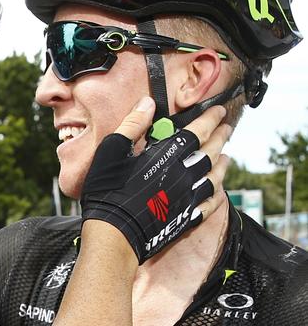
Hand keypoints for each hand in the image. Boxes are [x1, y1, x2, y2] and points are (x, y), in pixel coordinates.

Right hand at [81, 97, 230, 262]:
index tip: (218, 111)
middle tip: (227, 128)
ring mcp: (188, 198)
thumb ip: (133, 125)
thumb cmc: (108, 189)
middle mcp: (184, 175)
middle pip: (210, 152)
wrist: (114, 233)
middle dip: (220, 138)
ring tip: (227, 156)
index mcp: (168, 156)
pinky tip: (219, 190)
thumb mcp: (112, 150)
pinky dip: (217, 193)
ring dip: (222, 164)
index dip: (209, 120)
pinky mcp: (186, 217)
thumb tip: (147, 103)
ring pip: (214, 177)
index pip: (197, 132)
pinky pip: (210, 204)